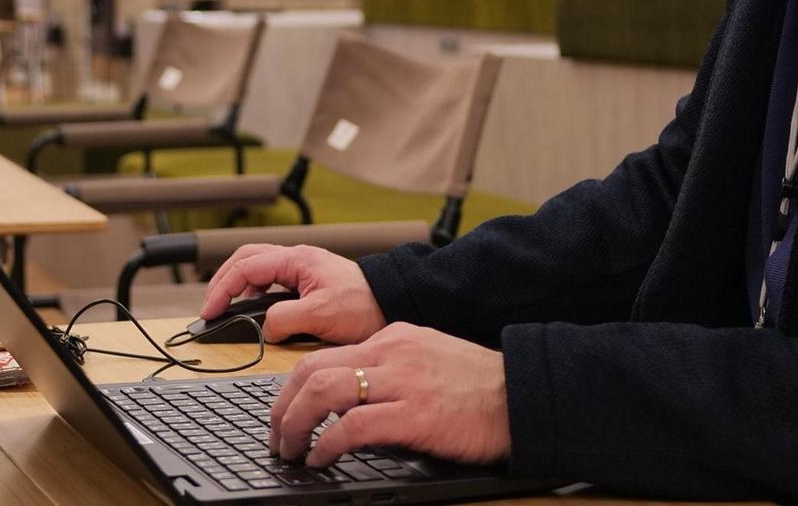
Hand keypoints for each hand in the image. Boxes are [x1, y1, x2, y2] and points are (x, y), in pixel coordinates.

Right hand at [199, 244, 385, 343]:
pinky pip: (272, 283)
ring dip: (239, 286)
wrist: (394, 303)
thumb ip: (286, 318)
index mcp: (296, 260)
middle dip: (224, 281)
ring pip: (257, 270)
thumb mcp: (322, 314)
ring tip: (228, 309)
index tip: (210, 310)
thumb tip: (265, 327)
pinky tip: (257, 312)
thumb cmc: (366, 305)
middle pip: (246, 260)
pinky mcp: (308, 284)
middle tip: (211, 307)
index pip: (245, 266)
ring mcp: (302, 270)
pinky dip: (256, 294)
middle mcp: (296, 260)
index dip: (223, 288)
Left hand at [267, 322, 509, 467]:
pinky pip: (353, 426)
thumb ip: (387, 370)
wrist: (521, 395)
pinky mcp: (415, 415)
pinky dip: (327, 444)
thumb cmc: (477, 386)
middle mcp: (390, 352)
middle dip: (282, 406)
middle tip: (276, 436)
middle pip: (311, 370)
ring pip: (323, 391)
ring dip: (295, 424)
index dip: (292, 388)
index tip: (284, 413)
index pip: (322, 355)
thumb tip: (347, 400)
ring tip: (290, 450)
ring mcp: (401, 382)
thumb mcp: (426, 358)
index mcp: (391, 338)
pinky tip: (321, 459)